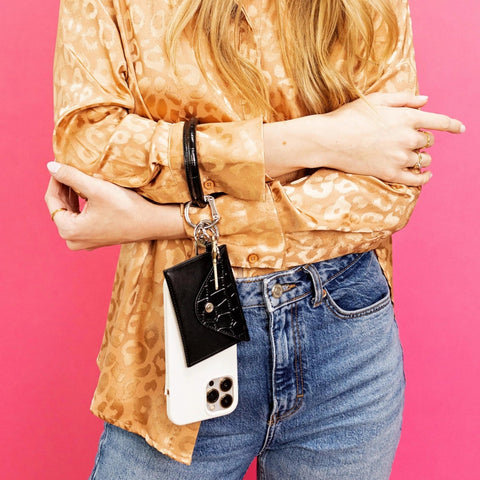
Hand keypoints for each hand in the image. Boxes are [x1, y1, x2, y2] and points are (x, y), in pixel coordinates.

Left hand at [45, 162, 185, 249]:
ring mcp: (83, 242)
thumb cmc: (126, 207)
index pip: (52, 200)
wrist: (151, 223)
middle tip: (70, 169)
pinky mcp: (94, 240)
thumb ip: (70, 176)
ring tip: (79, 179)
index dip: (56, 180)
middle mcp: (72, 241)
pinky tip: (88, 193)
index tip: (61, 164)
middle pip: (59, 208)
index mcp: (68, 230)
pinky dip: (81, 206)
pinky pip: (80, 220)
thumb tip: (50, 166)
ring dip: (72, 196)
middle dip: (64, 188)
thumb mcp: (96, 188)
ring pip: (70, 214)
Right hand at [311, 92, 463, 184]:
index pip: (440, 122)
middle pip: (428, 142)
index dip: (453, 125)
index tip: (461, 129)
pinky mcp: (389, 173)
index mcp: (407, 117)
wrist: (329, 139)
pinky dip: (423, 178)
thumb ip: (405, 99)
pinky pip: (415, 180)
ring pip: (424, 160)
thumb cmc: (350, 116)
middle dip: (422, 140)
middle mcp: (407, 138)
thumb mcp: (377, 99)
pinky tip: (424, 175)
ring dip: (421, 157)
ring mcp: (399, 158)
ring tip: (408, 156)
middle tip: (406, 139)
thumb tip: (427, 101)